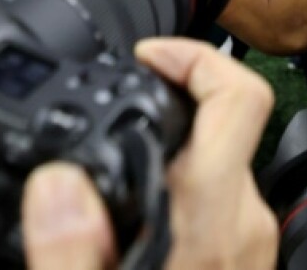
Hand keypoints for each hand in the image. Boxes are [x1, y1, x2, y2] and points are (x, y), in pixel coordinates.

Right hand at [22, 38, 276, 269]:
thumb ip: (68, 252)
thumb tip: (57, 183)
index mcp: (208, 224)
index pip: (238, 98)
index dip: (194, 57)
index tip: (147, 56)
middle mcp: (242, 221)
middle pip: (224, 119)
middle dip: (167, 98)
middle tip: (115, 97)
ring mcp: (249, 236)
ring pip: (219, 157)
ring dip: (170, 143)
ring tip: (113, 146)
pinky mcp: (243, 252)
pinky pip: (217, 193)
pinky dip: (178, 180)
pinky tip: (134, 202)